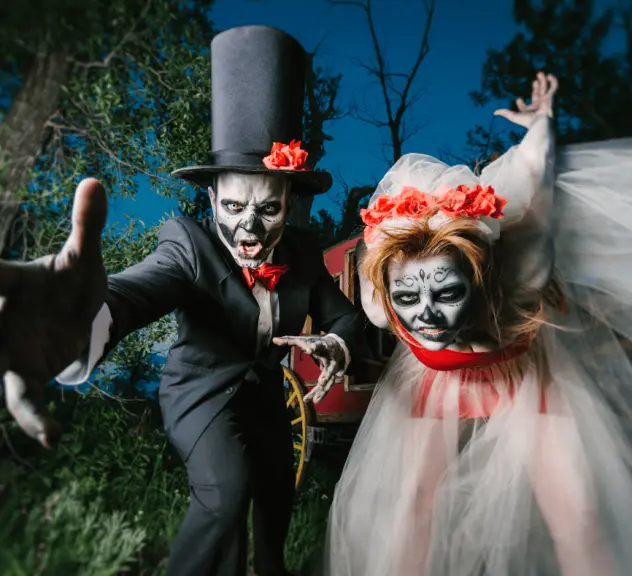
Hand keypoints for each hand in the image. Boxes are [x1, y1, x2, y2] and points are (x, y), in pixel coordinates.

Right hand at [0, 178, 107, 446]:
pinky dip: (34, 418)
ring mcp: (5, 349)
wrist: (77, 315)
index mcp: (10, 280)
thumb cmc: (72, 281)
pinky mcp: (21, 374)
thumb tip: (95, 181)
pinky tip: (53, 438)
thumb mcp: (85, 257)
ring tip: (24, 413)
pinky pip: (22, 398)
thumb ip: (87, 224)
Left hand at [273, 335, 345, 403]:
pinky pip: (327, 386)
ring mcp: (333, 368)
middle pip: (329, 367)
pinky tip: (314, 400)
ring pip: (329, 381)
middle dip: (326, 375)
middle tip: (321, 382)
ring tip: (315, 400)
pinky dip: (321, 393)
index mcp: (323, 346)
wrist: (337, 345)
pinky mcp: (332, 375)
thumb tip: (274, 340)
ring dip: (323, 390)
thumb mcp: (304, 339)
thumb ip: (289, 340)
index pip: (319, 345)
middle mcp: (330, 358)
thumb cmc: (316, 342)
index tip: (309, 350)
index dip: (314, 347)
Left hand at [494, 72, 557, 127]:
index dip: (521, 104)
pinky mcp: (551, 97)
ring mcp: (545, 101)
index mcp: (530, 112)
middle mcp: (538, 106)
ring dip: (542, 81)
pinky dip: (553, 81)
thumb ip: (504, 113)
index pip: (526, 107)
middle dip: (536, 88)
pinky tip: (549, 75)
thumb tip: (494, 112)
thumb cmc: (527, 121)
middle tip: (534, 81)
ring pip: (544, 88)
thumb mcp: (513, 116)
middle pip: (537, 95)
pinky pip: (554, 87)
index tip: (518, 99)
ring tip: (540, 73)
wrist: (540, 122)